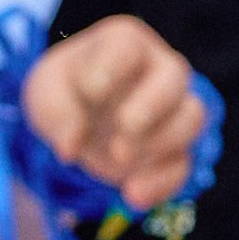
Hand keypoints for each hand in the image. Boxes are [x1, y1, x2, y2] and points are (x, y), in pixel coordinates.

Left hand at [24, 13, 204, 207]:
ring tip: (119, 160)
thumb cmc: (65, 90)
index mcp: (123, 44)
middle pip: (175, 78)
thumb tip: (70, 148)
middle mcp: (158, 70)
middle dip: (148, 110)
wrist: (78, 116)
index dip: (110, 69)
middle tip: (119, 134)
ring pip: (192, 118)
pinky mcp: (173, 148)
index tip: (89, 92)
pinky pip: (184, 163)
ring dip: (159, 143)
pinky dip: (163, 183)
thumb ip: (56, 112)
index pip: (126, 45)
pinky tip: (132, 196)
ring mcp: (172, 109)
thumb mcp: (46, 92)